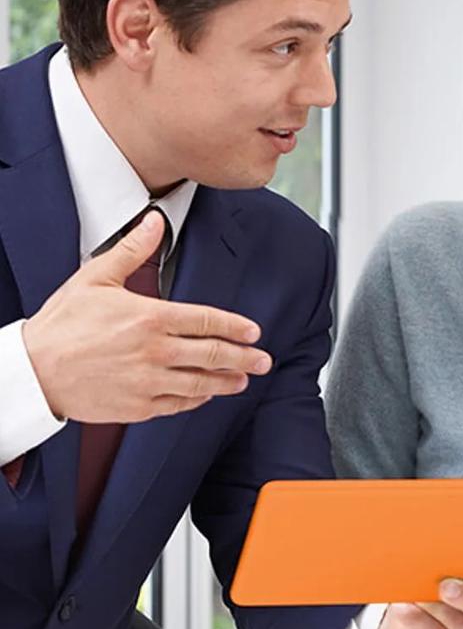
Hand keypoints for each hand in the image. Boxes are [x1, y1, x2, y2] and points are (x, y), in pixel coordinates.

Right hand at [22, 211, 271, 421]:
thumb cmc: (60, 325)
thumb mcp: (95, 278)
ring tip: (244, 379)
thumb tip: (154, 220)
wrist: (32, 372)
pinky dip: (197, 399)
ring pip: (201, 383)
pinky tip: (206, 394)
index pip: (207, 321)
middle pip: (213, 354)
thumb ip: (132, 250)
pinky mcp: (138, 407)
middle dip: (244, 357)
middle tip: (263, 359)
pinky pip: (178, 405)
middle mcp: (155, 351)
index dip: (235, 326)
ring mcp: (148, 382)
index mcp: (150, 317)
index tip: (253, 331)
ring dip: (228, 381)